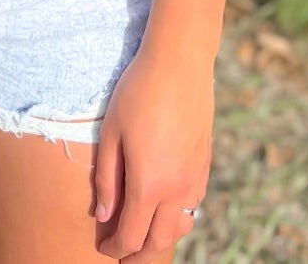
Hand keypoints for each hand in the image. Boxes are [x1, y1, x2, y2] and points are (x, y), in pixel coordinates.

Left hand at [92, 45, 213, 260]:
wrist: (180, 62)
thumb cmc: (138, 92)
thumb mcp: (111, 133)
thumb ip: (107, 180)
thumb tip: (103, 216)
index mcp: (149, 185)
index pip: (132, 236)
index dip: (115, 247)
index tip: (102, 247)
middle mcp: (177, 189)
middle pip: (159, 241)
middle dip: (139, 255)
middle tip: (122, 255)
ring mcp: (195, 177)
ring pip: (180, 226)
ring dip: (161, 238)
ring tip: (143, 236)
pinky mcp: (204, 163)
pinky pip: (192, 204)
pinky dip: (177, 216)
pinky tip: (164, 206)